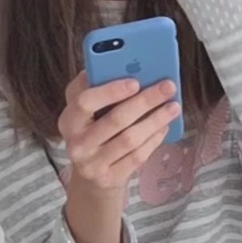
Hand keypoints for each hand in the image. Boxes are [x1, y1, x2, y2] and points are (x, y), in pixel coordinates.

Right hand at [59, 71, 179, 190]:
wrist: (90, 176)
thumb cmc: (91, 131)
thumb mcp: (85, 110)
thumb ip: (94, 87)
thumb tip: (120, 63)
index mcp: (68, 120)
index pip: (84, 103)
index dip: (110, 92)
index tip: (135, 81)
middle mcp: (77, 144)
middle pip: (115, 120)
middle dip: (145, 101)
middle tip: (168, 87)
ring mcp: (93, 165)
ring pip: (130, 139)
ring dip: (155, 120)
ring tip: (173, 106)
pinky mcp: (110, 179)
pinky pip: (137, 157)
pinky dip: (154, 139)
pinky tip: (164, 126)